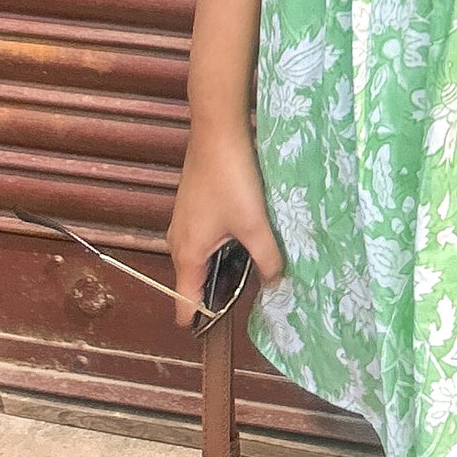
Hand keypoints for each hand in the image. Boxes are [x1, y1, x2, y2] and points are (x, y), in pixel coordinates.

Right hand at [166, 116, 286, 329]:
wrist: (218, 130)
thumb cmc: (232, 179)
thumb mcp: (254, 223)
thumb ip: (267, 259)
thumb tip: (278, 284)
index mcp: (186, 255)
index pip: (184, 306)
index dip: (203, 321)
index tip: (229, 326)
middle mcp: (178, 243)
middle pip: (195, 283)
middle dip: (222, 292)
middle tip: (256, 291)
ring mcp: (183, 223)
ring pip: (202, 259)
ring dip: (225, 265)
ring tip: (256, 263)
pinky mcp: (193, 206)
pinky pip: (205, 239)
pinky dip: (223, 244)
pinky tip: (248, 233)